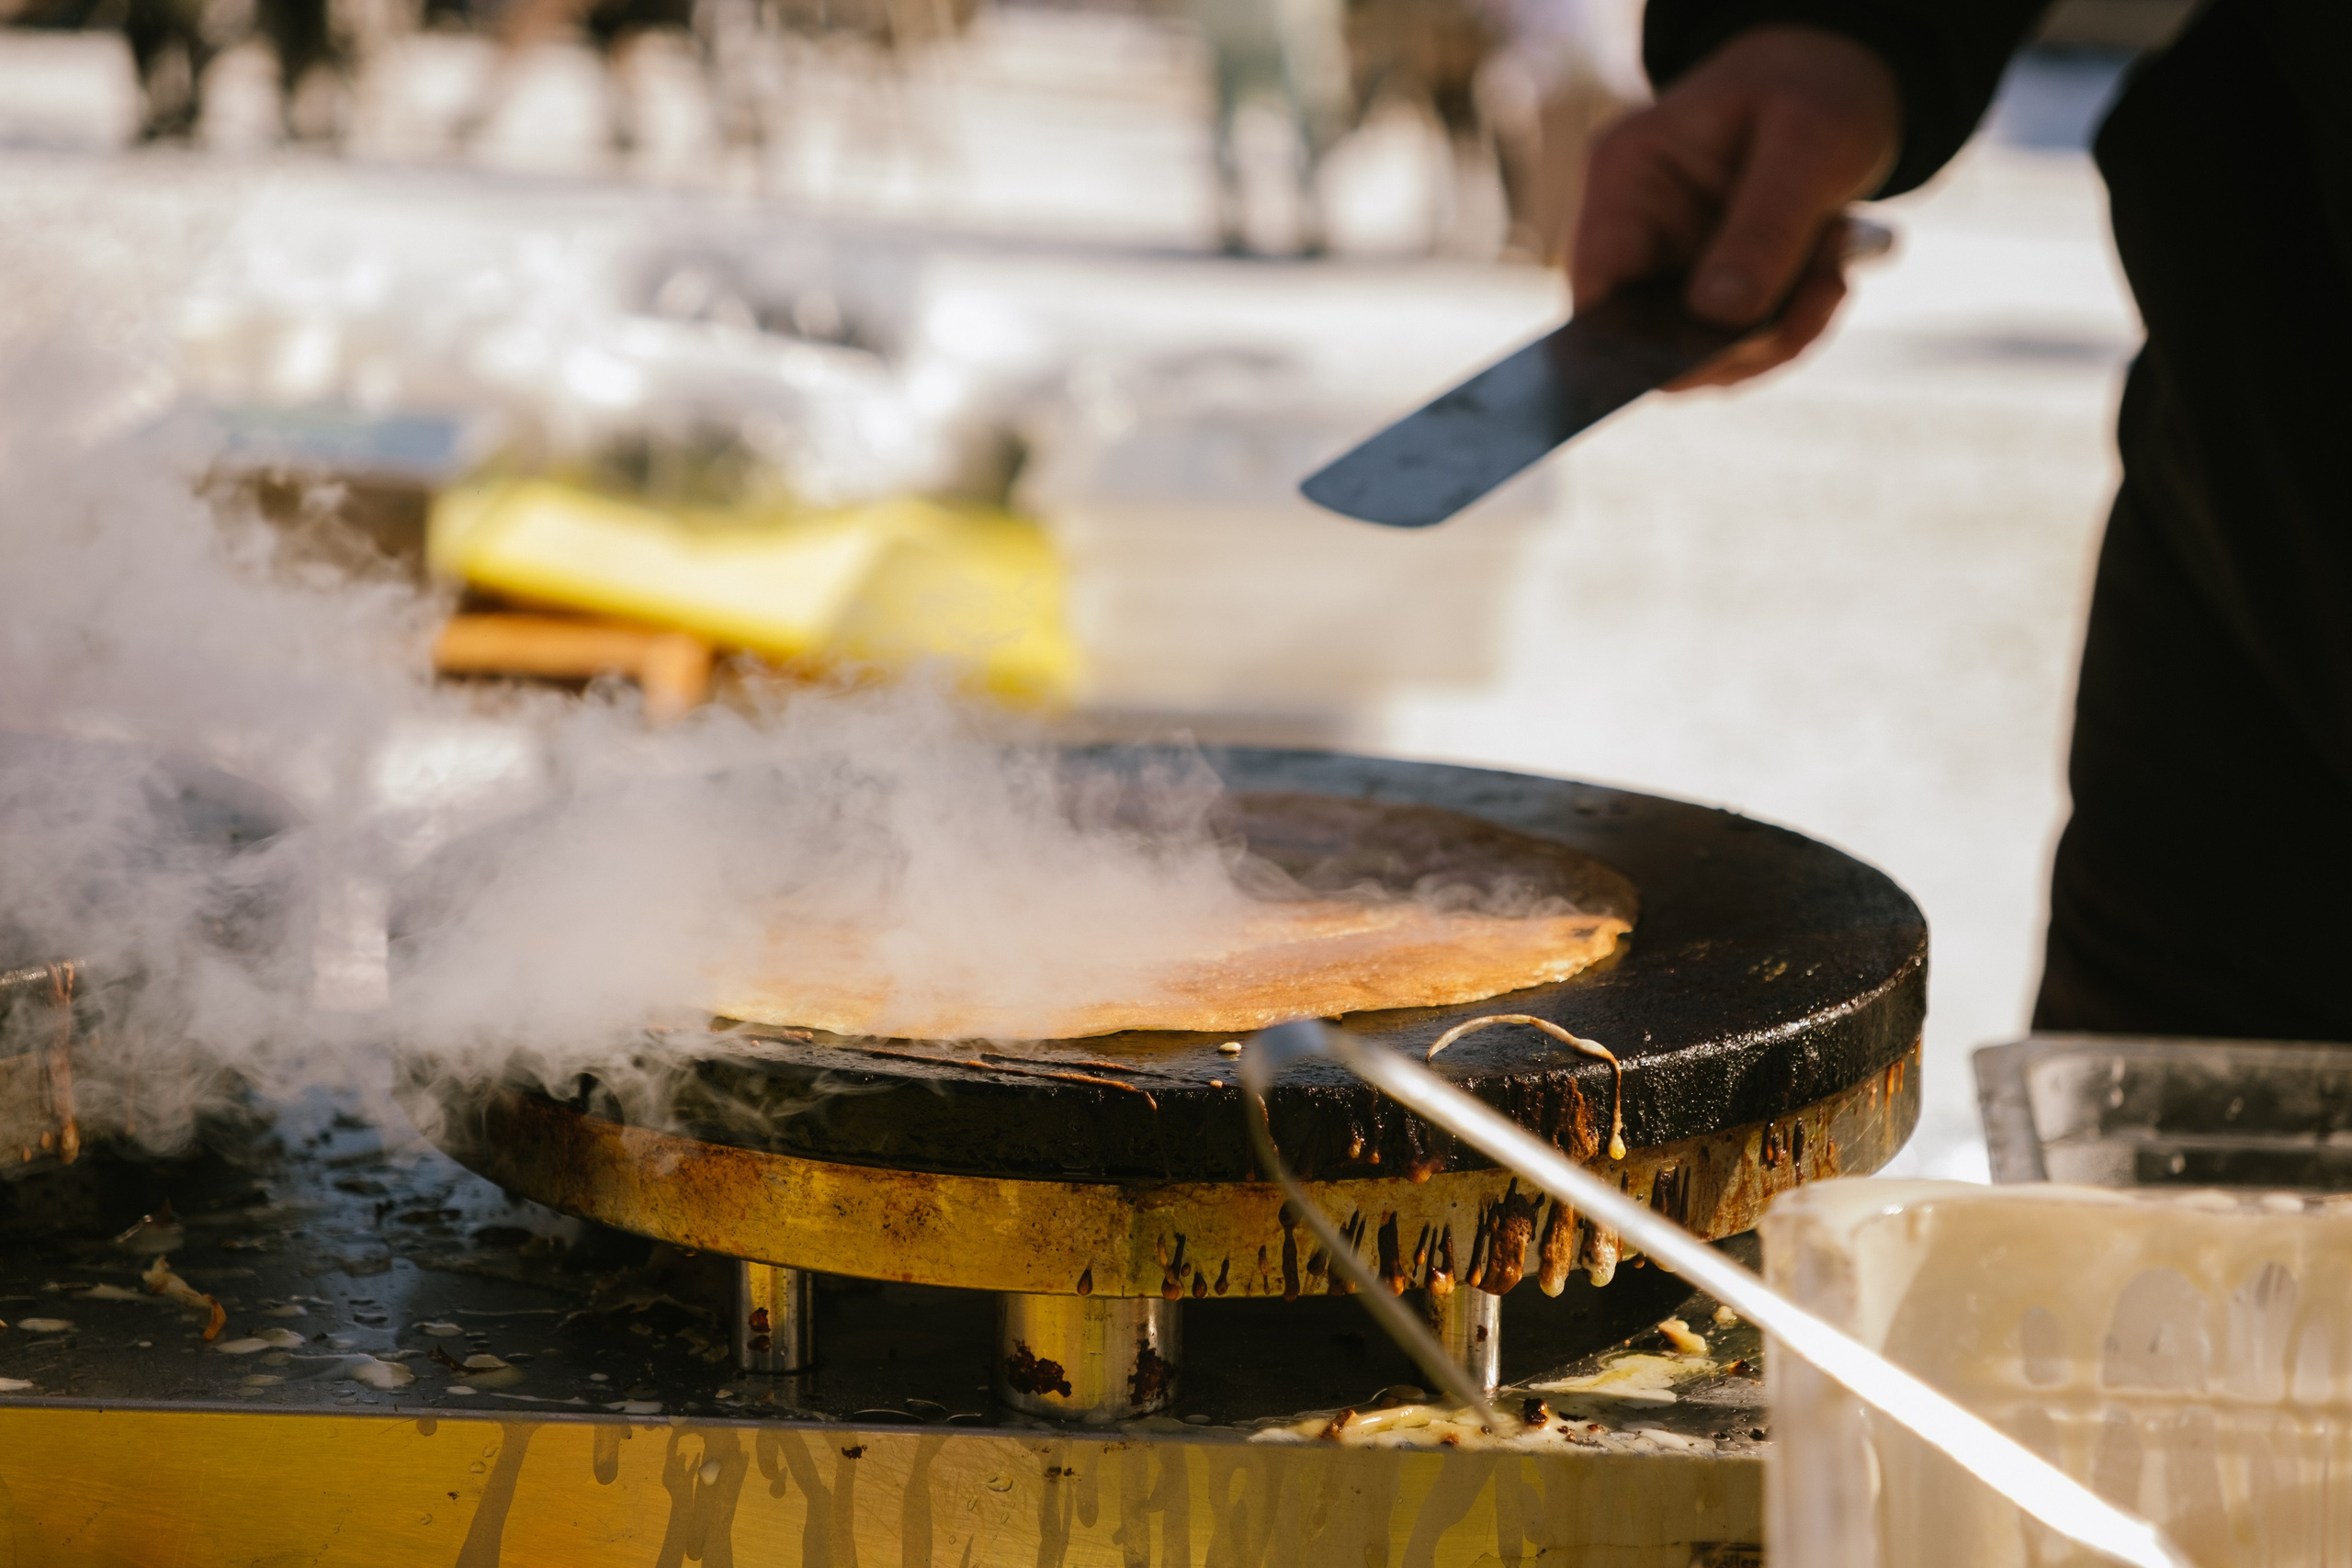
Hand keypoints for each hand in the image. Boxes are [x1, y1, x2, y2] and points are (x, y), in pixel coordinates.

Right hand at [1571, 25, 1899, 387]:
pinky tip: (1827, 279)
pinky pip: (1737, 340)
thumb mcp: (1808, 142)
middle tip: (1816, 304)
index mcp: (1626, 179)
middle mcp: (1633, 228)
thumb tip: (1720, 317)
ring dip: (1777, 334)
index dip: (1634, 345)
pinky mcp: (1708, 286)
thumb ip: (1765, 228)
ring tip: (1832, 275)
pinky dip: (1791, 325)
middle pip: (1648, 335)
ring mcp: (1669, 263)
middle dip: (1736, 345)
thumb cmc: (1815, 87)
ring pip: (1699, 349)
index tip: (1709, 360)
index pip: (1597, 291)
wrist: (1839, 74)